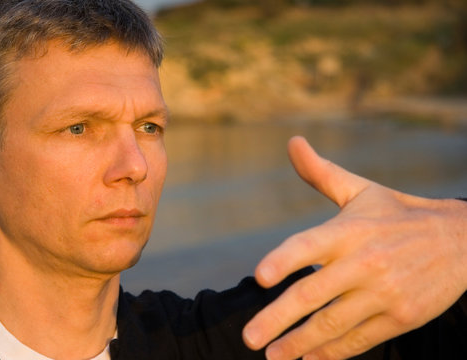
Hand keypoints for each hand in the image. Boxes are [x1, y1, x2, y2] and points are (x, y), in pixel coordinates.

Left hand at [242, 136, 466, 359]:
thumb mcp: (361, 191)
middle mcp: (365, 262)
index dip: (284, 260)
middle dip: (277, 319)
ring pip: (334, 324)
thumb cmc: (398, 213)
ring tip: (273, 355)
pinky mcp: (402, 317)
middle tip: (249, 338)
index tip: (260, 277)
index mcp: (350, 230)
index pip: (309, 245)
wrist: (461, 241)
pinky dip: (333, 352)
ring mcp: (385, 293)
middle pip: (314, 295)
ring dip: (300, 343)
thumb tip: (293, 142)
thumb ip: (321, 173)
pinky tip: (310, 359)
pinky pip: (361, 339)